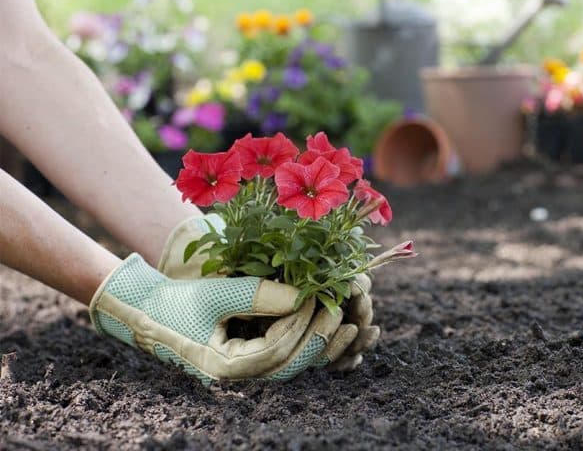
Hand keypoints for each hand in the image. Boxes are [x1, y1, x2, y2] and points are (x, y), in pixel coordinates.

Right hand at [90, 253, 341, 384]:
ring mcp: (244, 371)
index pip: (276, 350)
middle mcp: (238, 378)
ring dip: (319, 344)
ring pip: (292, 364)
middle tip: (341, 310)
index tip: (317, 296)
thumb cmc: (175, 302)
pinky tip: (326, 325)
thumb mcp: (213, 294)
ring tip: (346, 321)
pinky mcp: (249, 359)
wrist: (147, 312)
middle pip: (291, 364)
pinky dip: (306, 342)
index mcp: (225, 368)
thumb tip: (302, 295)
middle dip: (319, 337)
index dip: (300, 323)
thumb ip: (256, 294)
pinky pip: (285, 356)